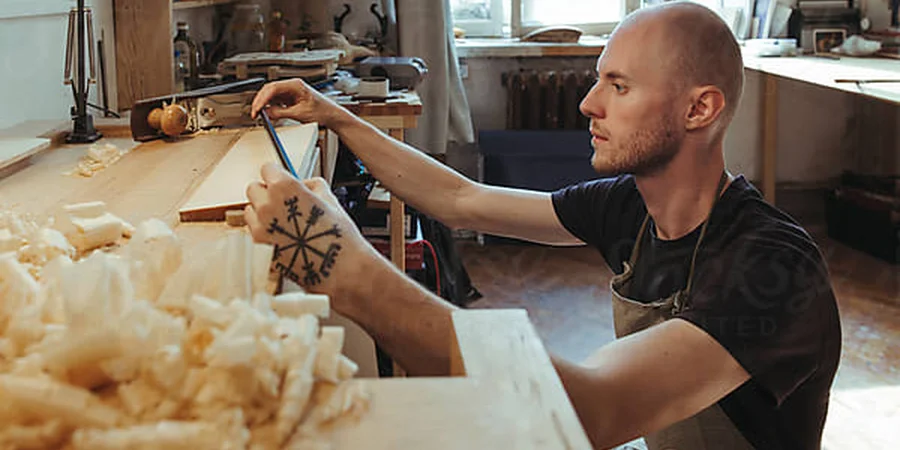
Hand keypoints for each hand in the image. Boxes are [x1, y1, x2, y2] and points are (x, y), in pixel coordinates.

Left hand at [244, 163, 375, 300]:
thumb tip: (302, 184)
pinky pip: (253, 232)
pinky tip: (282, 238)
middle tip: (282, 203)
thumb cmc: (338, 237)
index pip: (267, 169)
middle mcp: (268, 205)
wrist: (341, 269)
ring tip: (283, 224)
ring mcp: (260, 227)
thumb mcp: (330, 200)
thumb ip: (311, 185)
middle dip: (266, 193)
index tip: (281, 181)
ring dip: (261, 213)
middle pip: (253, 188)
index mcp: (285, 187)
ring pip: (250, 211)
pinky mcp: (259, 247)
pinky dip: (263, 232)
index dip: (277, 175)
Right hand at [250, 79, 346, 127]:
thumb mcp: (300, 114)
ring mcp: (291, 91)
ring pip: (271, 95)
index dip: (262, 99)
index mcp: (296, 85)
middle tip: (255, 113)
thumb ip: (281, 113)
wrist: (332, 115)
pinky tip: (268, 113)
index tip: (257, 109)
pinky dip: (270, 106)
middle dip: (260, 101)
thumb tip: (267, 112)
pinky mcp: (290, 98)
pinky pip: (276, 100)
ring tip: (259, 114)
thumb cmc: (322, 111)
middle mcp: (292, 86)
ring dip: (264, 104)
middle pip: (269, 90)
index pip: (273, 88)